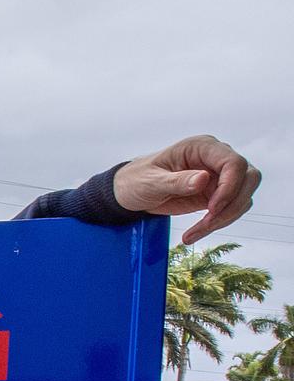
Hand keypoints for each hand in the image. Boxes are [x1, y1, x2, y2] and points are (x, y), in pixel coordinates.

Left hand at [113, 135, 259, 243]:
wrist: (131, 192)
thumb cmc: (137, 179)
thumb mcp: (151, 182)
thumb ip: (176, 181)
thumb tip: (204, 179)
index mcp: (201, 147)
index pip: (234, 162)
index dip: (230, 187)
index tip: (211, 208)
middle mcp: (215, 158)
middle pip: (248, 178)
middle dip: (233, 204)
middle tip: (208, 222)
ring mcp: (220, 176)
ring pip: (244, 196)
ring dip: (225, 218)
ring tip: (194, 233)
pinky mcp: (218, 194)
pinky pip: (232, 209)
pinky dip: (218, 223)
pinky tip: (194, 234)